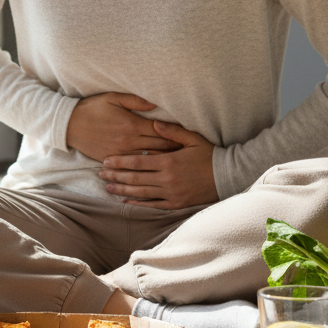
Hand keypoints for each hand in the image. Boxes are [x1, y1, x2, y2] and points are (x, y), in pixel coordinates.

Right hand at [66, 93, 181, 163]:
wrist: (69, 125)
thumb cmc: (92, 108)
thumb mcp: (113, 98)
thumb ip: (136, 101)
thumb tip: (156, 104)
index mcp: (132, 125)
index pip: (161, 130)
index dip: (175, 133)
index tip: (188, 137)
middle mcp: (129, 141)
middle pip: (158, 146)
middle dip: (174, 149)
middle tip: (190, 152)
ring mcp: (121, 152)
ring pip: (148, 159)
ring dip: (163, 160)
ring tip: (178, 163)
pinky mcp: (113, 159)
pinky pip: (133, 166)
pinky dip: (146, 168)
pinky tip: (156, 171)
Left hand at [98, 120, 217, 209]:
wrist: (227, 176)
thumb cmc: (209, 155)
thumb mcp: (192, 138)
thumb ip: (171, 131)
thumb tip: (153, 123)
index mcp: (168, 161)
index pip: (137, 161)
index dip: (120, 161)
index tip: (106, 160)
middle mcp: (167, 179)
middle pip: (135, 178)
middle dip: (116, 176)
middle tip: (100, 174)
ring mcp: (170, 193)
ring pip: (141, 193)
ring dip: (123, 190)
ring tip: (108, 188)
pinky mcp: (176, 203)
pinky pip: (153, 205)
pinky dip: (139, 204)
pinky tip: (127, 202)